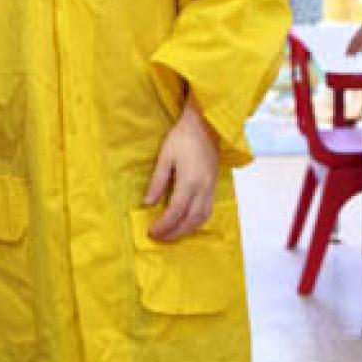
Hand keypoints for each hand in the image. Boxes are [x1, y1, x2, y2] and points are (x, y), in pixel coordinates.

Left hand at [145, 95, 218, 240]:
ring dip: (187, 230)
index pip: (175, 211)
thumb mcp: (165, 156)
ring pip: (202, 218)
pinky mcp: (214, 186)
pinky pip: (208, 211)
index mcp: (189, 181)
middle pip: (190, 220)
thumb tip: (147, 203)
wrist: (206, 124)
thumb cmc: (182, 137)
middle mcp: (203, 188)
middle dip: (174, 232)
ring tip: (172, 234)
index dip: (163, 225)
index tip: (151, 231)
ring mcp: (211, 188)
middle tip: (159, 237)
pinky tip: (187, 223)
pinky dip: (197, 222)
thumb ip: (157, 181)